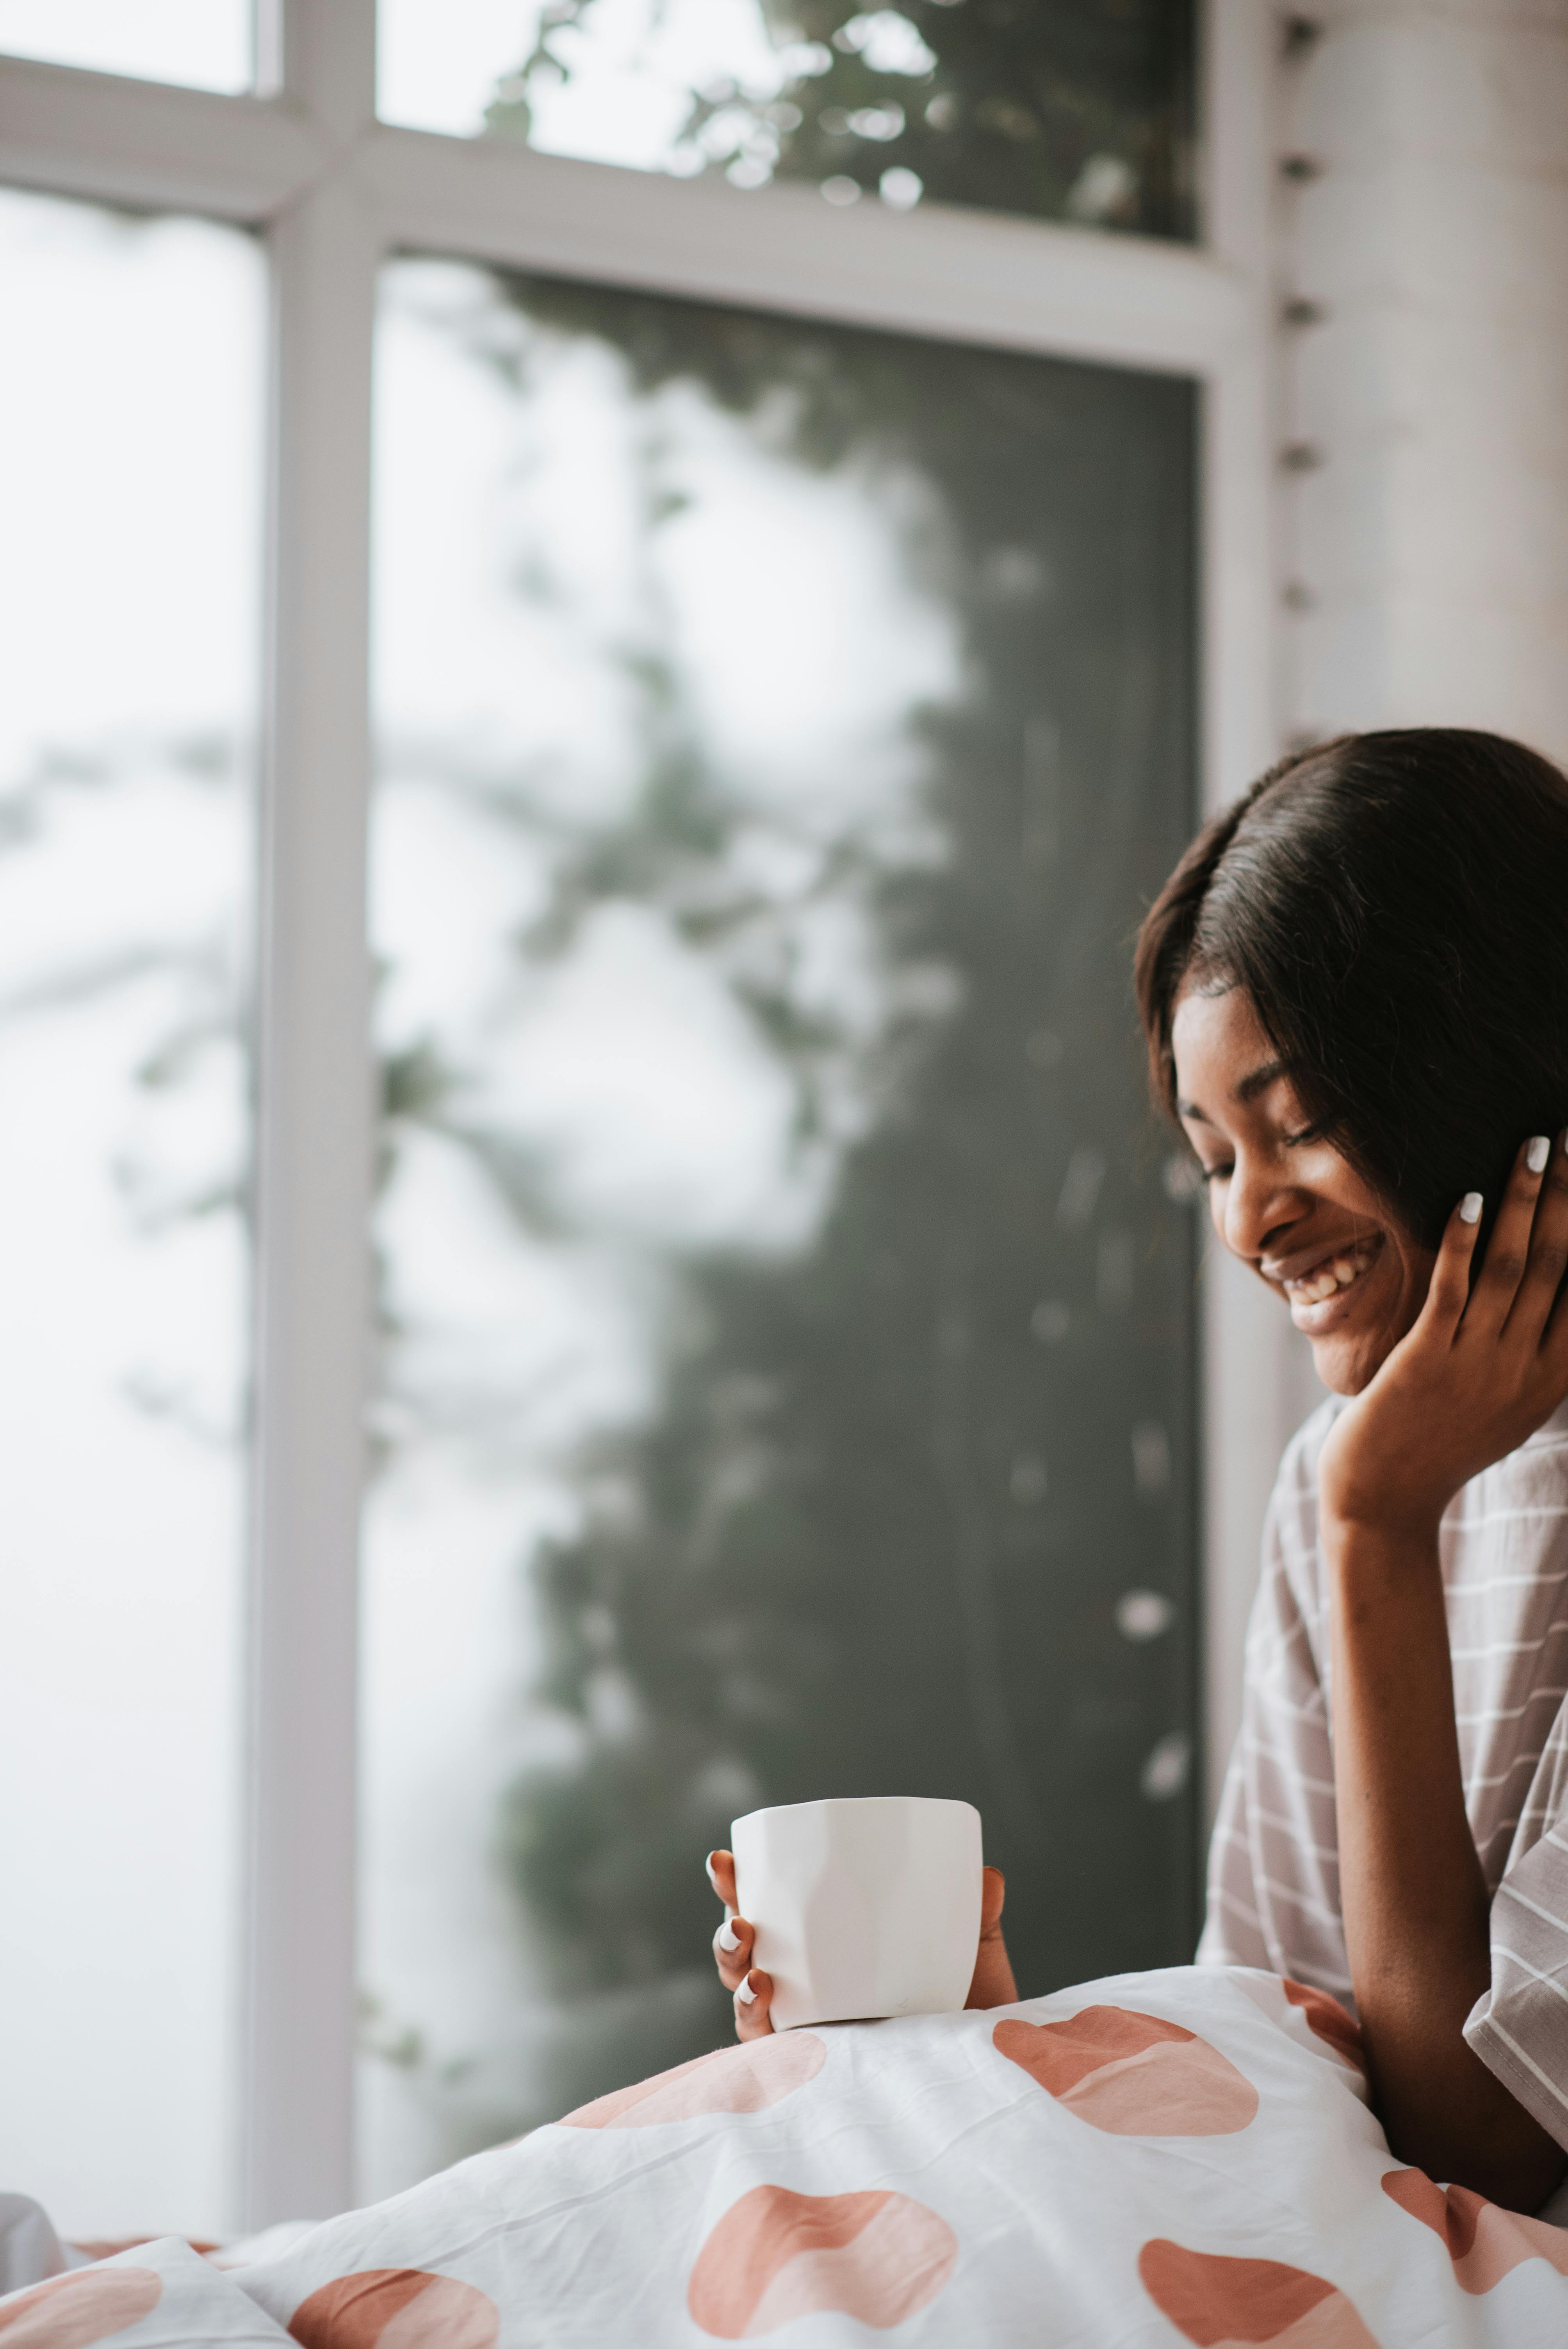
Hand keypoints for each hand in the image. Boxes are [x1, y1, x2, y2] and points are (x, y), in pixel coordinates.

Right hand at [706, 1850, 1016, 2041]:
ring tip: (747, 1950)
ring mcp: (807, 2026)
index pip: (772, 1907)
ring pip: (745, 1994)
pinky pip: (767, 2048)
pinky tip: (761, 1992)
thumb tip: (989, 1876)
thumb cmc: (974, 2009)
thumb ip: (978, 1914)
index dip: (738, 1883)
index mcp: (829, 1943)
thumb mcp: (974, 1954)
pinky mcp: (813, 2066)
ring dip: (732, 1969)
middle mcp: (806, 1983)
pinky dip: (754, 2017)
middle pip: (744, 1950)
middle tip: (736, 1915)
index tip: (724, 1858)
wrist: (992, 2072)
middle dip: (725, 1928)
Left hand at [1318, 1133, 1567, 1540]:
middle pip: (1560, 1265)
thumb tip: (1556, 1303)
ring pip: (1513, 1268)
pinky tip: (1471, 1200)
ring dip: (1525, 1201)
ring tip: (1534, 1148)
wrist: (1385, 1502)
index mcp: (1551, 1379)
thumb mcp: (1505, 1406)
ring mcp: (1477, 1365)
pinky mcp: (1427, 1360)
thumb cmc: (1439, 1445)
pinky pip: (1452, 1289)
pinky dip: (1465, 1241)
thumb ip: (1533, 1357)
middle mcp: (1524, 1369)